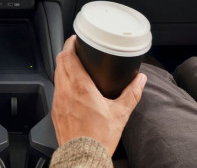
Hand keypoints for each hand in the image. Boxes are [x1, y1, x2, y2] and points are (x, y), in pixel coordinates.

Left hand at [51, 35, 146, 155]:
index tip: (76, 39)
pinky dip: (61, 82)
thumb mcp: (120, 113)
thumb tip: (141, 80)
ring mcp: (58, 102)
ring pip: (56, 75)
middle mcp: (65, 91)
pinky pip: (56, 90)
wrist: (83, 157)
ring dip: (63, 67)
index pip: (68, 57)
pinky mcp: (55, 112)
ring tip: (73, 65)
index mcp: (80, 87)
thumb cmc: (99, 138)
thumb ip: (132, 93)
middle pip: (60, 62)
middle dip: (66, 52)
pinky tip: (70, 87)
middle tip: (75, 49)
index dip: (70, 44)